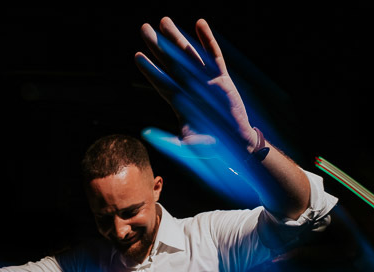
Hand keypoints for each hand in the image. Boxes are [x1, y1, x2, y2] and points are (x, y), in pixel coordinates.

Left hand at [135, 17, 258, 154]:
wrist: (236, 144)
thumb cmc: (211, 148)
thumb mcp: (187, 146)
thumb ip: (167, 142)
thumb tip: (145, 134)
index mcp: (179, 102)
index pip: (160, 81)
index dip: (149, 69)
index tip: (137, 56)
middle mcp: (189, 87)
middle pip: (169, 61)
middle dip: (156, 45)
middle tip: (143, 28)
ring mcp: (205, 80)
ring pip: (187, 53)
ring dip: (176, 37)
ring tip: (163, 21)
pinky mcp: (222, 77)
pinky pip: (213, 54)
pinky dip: (207, 39)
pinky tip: (199, 24)